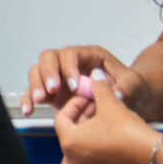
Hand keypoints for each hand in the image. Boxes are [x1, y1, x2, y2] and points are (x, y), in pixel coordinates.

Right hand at [23, 45, 143, 114]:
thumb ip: (125, 88)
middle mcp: (71, 63)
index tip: (73, 86)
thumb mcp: (134, 85)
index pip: (70, 53)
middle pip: (49, 58)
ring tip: (39, 101)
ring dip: (35, 86)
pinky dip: (29, 100)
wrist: (130, 98)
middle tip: (52, 91)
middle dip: (47, 74)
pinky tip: (29, 110)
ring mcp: (60, 77)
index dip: (67, 67)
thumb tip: (114, 93)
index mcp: (89, 56)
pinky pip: (35, 92)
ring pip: (37, 72)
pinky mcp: (53, 92)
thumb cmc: (131, 87)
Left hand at [52, 76, 159, 163]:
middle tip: (98, 107)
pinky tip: (106, 138)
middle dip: (83, 116)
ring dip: (87, 132)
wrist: (153, 156)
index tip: (86, 98)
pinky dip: (92, 149)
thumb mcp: (112, 104)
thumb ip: (99, 87)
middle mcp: (73, 159)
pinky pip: (86, 160)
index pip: (61, 117)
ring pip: (77, 146)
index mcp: (70, 142)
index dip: (75, 104)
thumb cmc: (132, 137)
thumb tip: (95, 75)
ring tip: (103, 121)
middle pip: (70, 131)